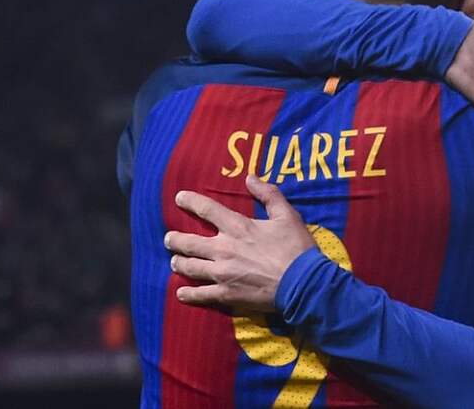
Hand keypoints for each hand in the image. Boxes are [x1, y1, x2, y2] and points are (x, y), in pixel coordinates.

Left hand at [165, 175, 315, 311]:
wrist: (303, 284)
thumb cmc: (296, 248)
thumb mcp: (287, 215)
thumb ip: (268, 194)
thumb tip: (251, 178)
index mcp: (238, 227)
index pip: (207, 209)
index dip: (190, 201)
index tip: (179, 198)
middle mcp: (224, 249)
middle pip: (189, 242)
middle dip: (175, 239)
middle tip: (169, 238)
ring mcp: (222, 273)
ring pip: (190, 267)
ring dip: (179, 263)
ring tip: (174, 261)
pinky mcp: (226, 295)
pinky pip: (200, 294)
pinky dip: (188, 293)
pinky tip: (180, 292)